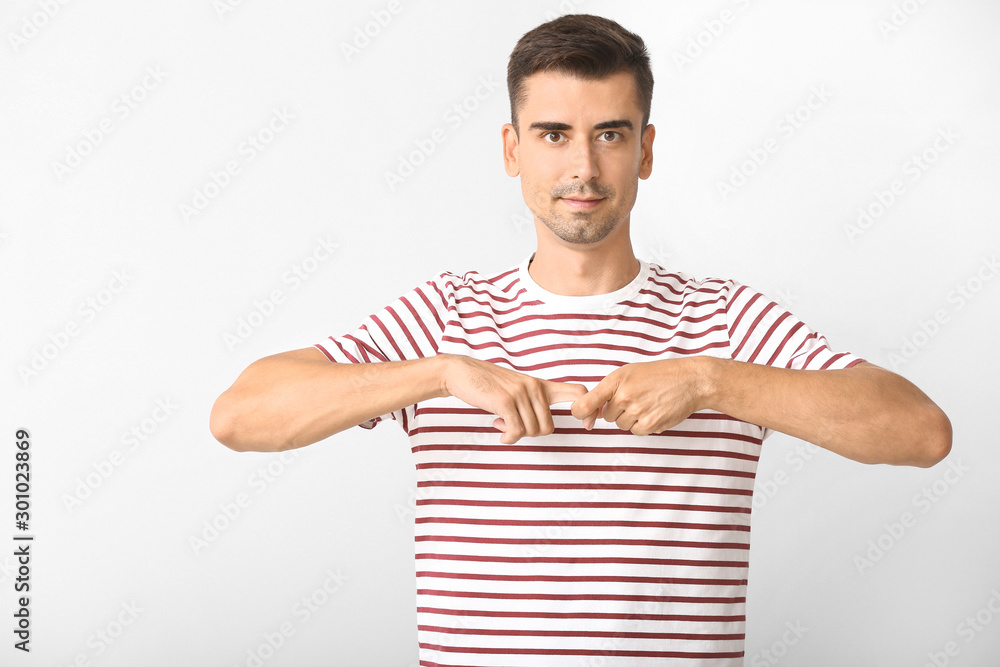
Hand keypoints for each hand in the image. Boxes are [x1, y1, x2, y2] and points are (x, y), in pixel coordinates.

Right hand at [440, 354, 587, 443]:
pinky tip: (498, 430)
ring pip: (532, 431)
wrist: (461, 373)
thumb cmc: (488, 385)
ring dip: (515, 434)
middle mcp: (534, 387)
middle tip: (513, 426)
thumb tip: (542, 427)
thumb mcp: (517, 388)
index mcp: (541, 384)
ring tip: (501, 423)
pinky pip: (517, 431)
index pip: (578, 392)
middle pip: (549, 427)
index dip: (589, 411)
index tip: (588, 425)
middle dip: (531, 434)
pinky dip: (508, 437)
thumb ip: (532, 402)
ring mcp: (521, 393)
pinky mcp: (505, 401)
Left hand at [570, 357, 711, 435]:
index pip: (586, 403)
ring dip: (631, 418)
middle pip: (607, 416)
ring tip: (647, 403)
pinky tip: (654, 411)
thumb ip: (609, 390)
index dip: (579, 413)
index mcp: (617, 380)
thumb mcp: (630, 373)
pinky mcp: (651, 424)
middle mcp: (625, 396)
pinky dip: (643, 425)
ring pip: (622, 425)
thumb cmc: (659, 375)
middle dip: (617, 410)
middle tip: (636, 398)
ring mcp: (638, 411)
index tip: (581, 416)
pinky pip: (636, 432)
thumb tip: (592, 412)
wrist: (690, 381)